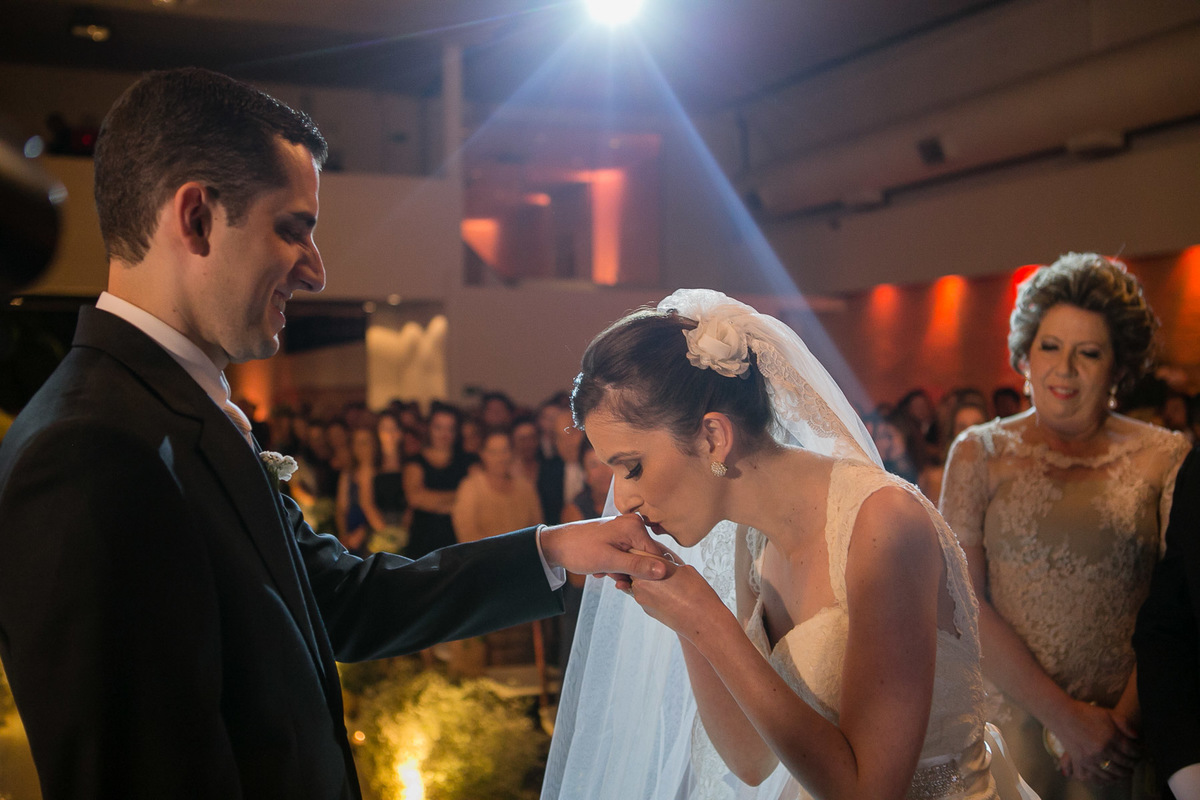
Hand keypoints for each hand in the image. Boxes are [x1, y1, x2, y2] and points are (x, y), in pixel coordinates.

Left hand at [540, 514, 672, 581]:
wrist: (556, 545)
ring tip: (603, 571)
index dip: (648, 574)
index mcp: (635, 527)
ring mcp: (626, 530)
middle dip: (630, 572)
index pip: (658, 556)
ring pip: (635, 561)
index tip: (632, 583)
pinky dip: (616, 566)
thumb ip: (637, 567)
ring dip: (621, 571)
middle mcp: (634, 524)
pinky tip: (601, 568)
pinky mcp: (619, 537)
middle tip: (611, 576)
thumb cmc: (579, 550)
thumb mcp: (609, 562)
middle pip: (647, 558)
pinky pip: (627, 557)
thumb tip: (664, 572)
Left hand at [626, 561, 728, 641]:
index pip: (636, 554)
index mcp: (646, 570)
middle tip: (662, 567)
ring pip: (641, 584)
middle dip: (645, 568)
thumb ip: (666, 563)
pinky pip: (647, 597)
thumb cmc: (696, 592)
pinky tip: (670, 595)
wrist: (702, 621)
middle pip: (636, 570)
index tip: (654, 554)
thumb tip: (661, 564)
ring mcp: (642, 600)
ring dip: (650, 581)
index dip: (645, 553)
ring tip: (669, 583)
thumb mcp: (682, 568)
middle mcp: (639, 584)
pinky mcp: (647, 611)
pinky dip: (655, 594)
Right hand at [1051, 700, 1138, 783]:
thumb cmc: (1085, 712)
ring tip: (1124, 774)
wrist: (1062, 714)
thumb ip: (1124, 723)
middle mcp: (1102, 750)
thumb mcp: (1108, 713)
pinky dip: (1103, 780)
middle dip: (1131, 766)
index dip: (1138, 753)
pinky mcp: (1079, 762)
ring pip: (1111, 773)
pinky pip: (1093, 776)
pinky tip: (1108, 779)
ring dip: (1120, 776)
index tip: (1138, 754)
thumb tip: (1136, 737)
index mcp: (1111, 737)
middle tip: (1133, 767)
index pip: (1131, 751)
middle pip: (1123, 764)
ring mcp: (1090, 757)